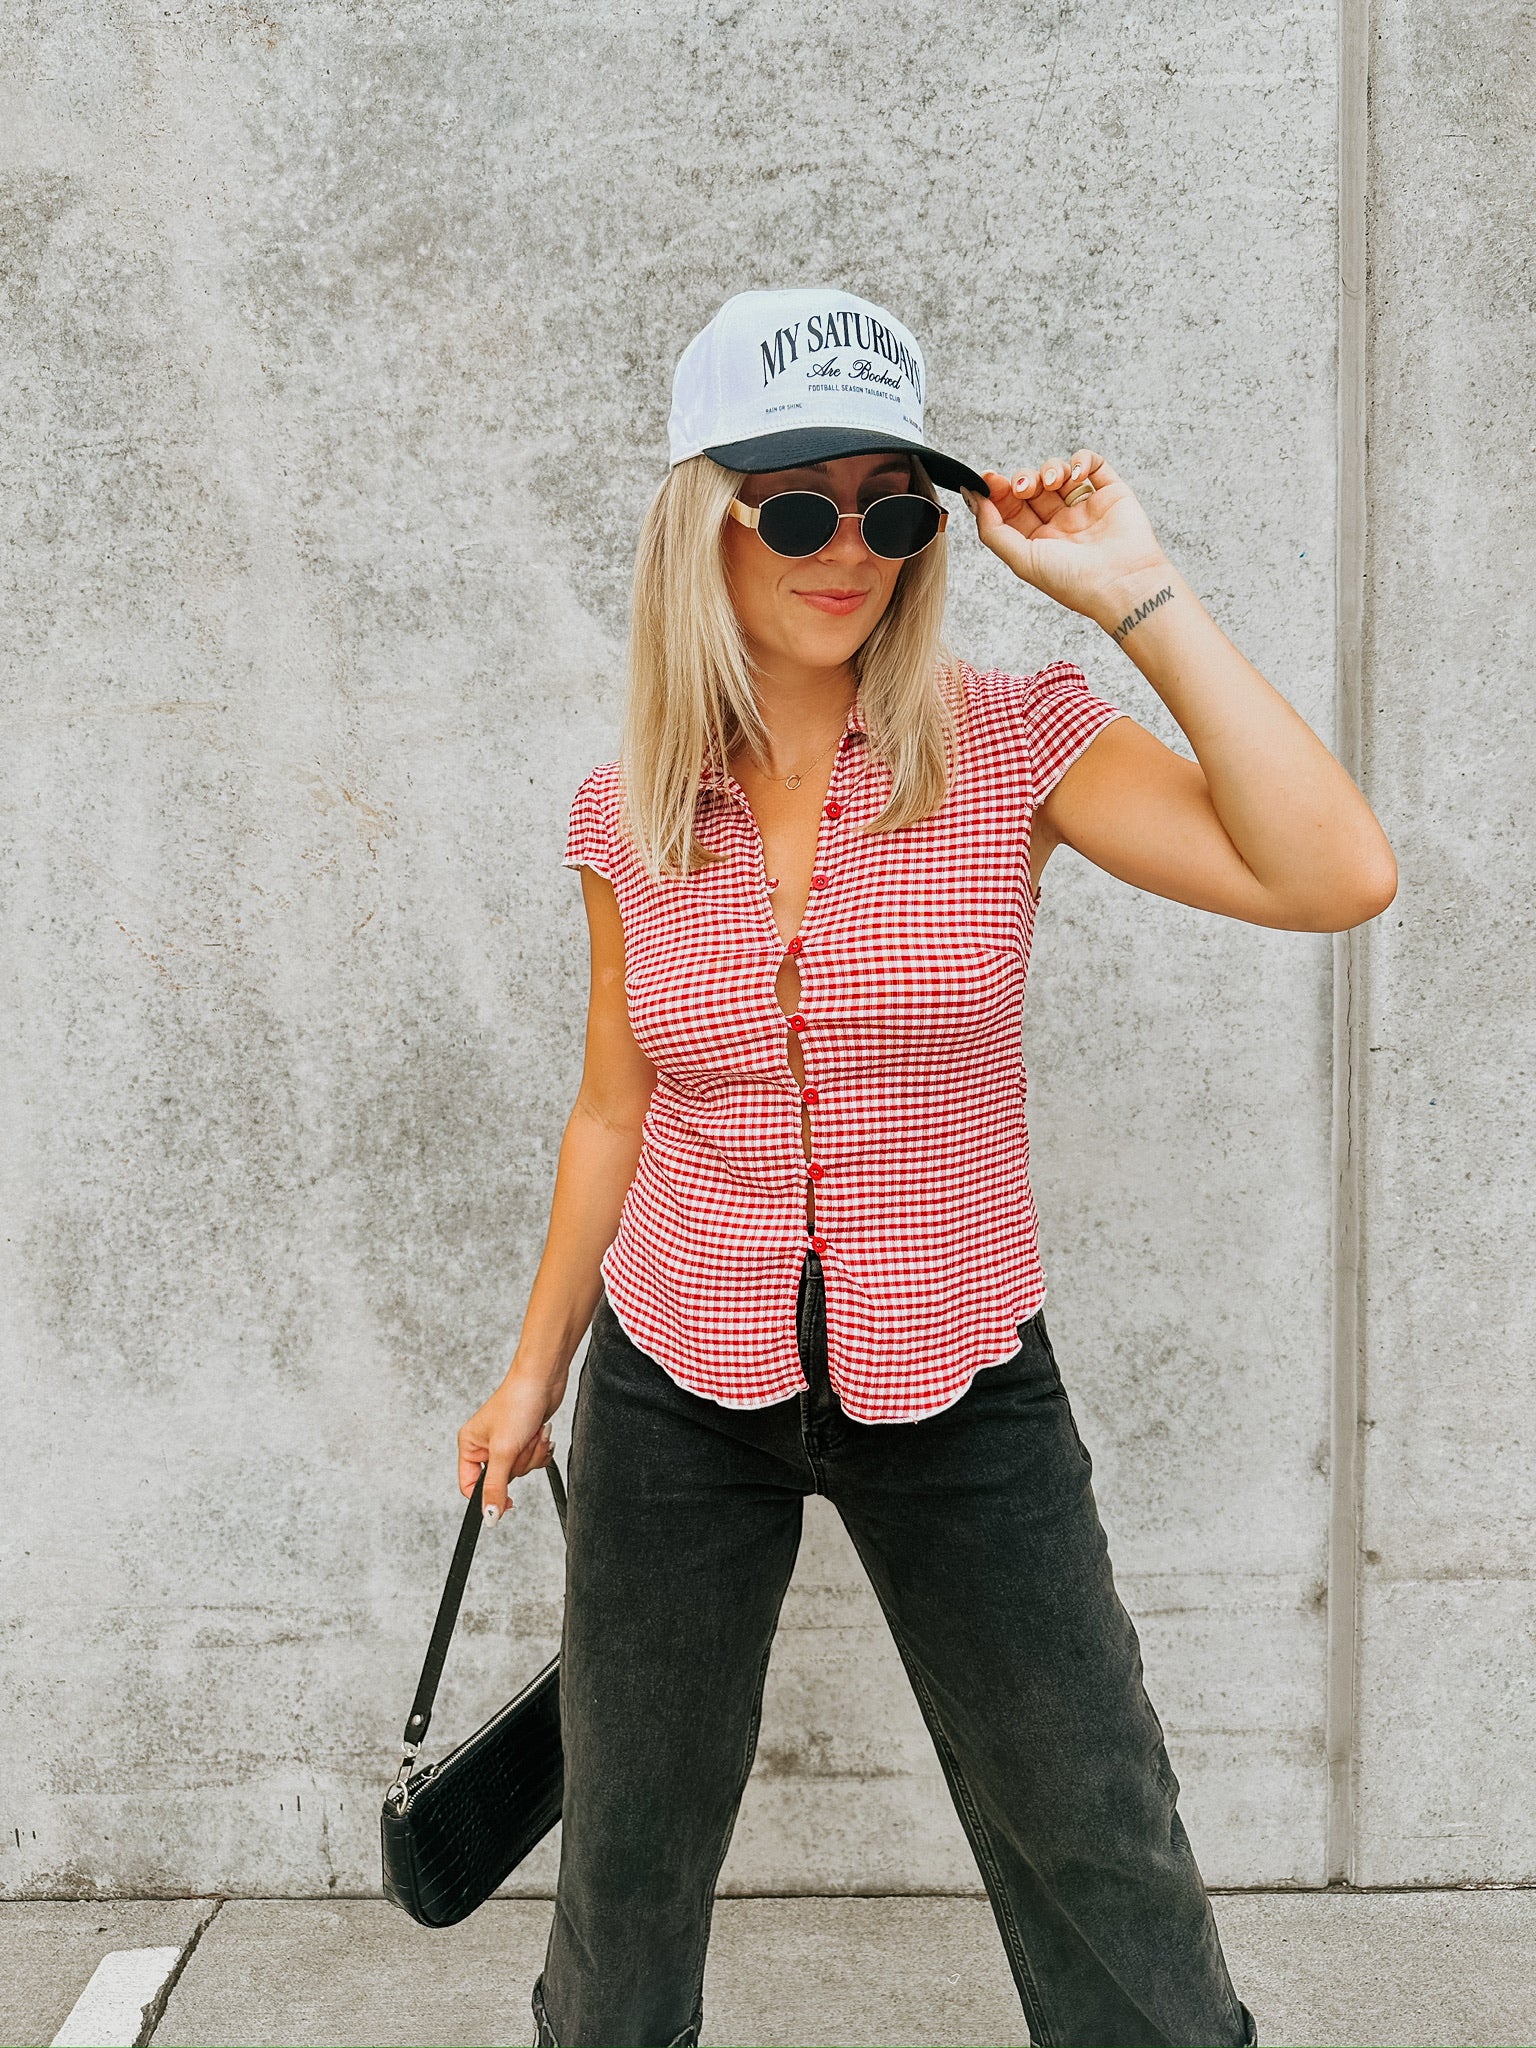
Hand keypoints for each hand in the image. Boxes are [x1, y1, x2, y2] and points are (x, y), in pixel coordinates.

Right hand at [457, 1367, 563, 1523]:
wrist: (543, 1379)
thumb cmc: (517, 1403)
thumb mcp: (503, 1451)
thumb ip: (495, 1487)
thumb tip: (489, 1516)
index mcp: (470, 1445)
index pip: (470, 1485)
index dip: (488, 1497)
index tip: (507, 1503)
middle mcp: (486, 1444)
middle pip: (502, 1479)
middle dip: (519, 1462)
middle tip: (521, 1443)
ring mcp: (507, 1442)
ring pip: (521, 1469)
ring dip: (532, 1453)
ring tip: (532, 1432)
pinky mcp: (525, 1438)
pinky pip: (534, 1460)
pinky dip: (541, 1449)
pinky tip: (541, 1432)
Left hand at [964, 451, 1171, 626]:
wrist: (1123, 583)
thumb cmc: (1075, 582)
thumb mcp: (1022, 561)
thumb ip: (993, 531)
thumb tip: (975, 500)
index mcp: (1039, 543)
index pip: (1011, 509)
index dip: (998, 492)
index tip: (988, 480)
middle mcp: (1061, 525)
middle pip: (1032, 488)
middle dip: (1022, 480)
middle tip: (1023, 487)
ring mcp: (1086, 508)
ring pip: (1059, 472)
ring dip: (1049, 469)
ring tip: (1052, 482)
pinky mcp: (1111, 493)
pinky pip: (1093, 464)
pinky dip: (1081, 460)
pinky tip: (1076, 473)